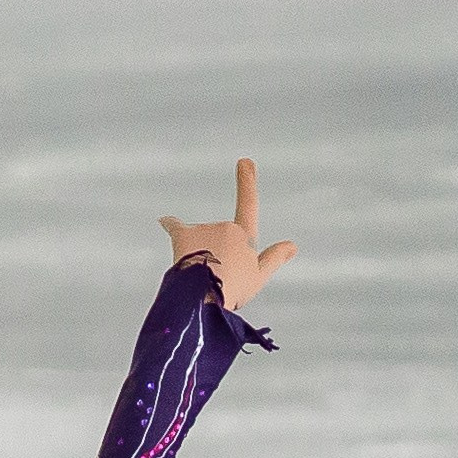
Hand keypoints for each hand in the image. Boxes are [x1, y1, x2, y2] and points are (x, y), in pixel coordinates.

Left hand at [159, 158, 294, 312]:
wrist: (205, 296)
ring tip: (201, 279)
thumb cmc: (233, 290)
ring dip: (200, 256)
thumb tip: (292, 245)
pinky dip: (170, 224)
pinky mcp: (183, 235)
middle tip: (216, 281)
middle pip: (219, 239)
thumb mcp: (258, 277)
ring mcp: (204, 229)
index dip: (247, 183)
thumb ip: (274, 258)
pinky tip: (164, 221)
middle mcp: (224, 226)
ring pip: (200, 241)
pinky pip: (175, 226)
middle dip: (216, 256)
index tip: (245, 161)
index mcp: (245, 237)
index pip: (248, 205)